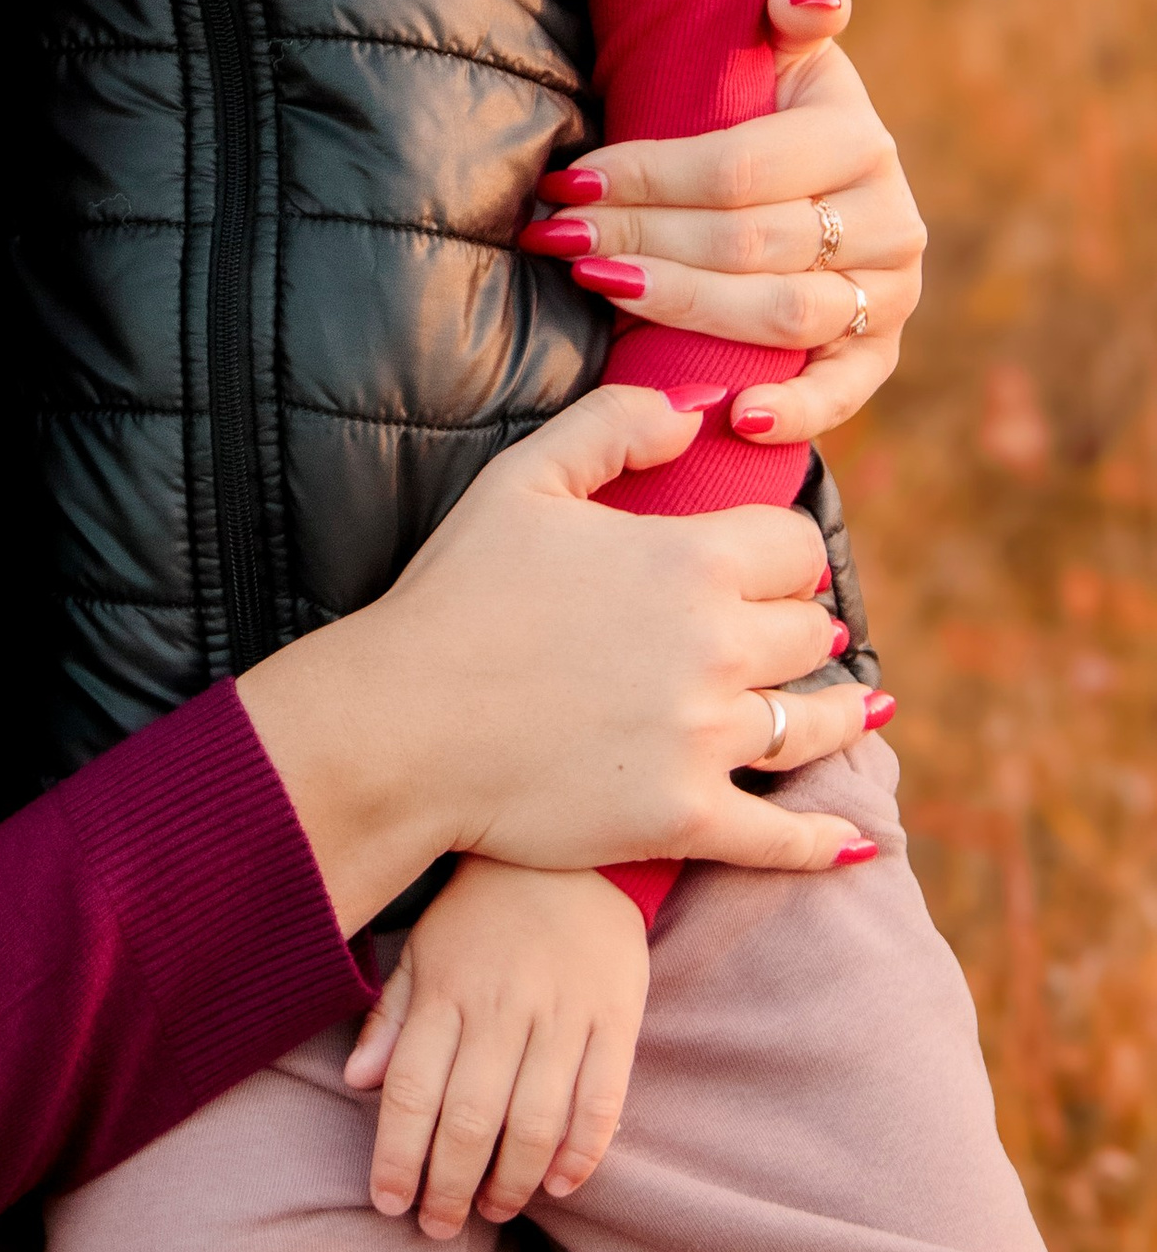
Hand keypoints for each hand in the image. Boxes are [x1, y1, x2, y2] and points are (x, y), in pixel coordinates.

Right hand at [236, 381, 875, 935]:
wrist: (399, 726)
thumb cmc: (454, 595)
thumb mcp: (521, 480)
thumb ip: (615, 425)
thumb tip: (701, 407)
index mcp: (691, 561)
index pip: (795, 546)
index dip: (778, 550)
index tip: (759, 563)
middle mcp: (718, 649)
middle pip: (809, 631)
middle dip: (795, 625)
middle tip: (777, 631)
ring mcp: (705, 740)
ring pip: (812, 723)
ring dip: (834, 712)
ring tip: (852, 708)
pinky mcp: (684, 819)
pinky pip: (780, 836)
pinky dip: (822, 843)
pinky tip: (852, 843)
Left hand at [343, 859, 648, 1236]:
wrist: (572, 854)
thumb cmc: (482, 912)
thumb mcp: (425, 949)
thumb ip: (392, 1017)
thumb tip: (355, 1083)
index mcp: (447, 990)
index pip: (409, 1090)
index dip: (395, 1156)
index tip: (387, 1203)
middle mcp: (503, 1007)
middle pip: (469, 1120)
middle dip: (449, 1187)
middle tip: (438, 1227)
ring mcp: (565, 1014)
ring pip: (535, 1123)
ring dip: (511, 1182)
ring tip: (492, 1211)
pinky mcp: (618, 1018)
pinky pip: (602, 1101)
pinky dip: (583, 1154)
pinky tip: (561, 1186)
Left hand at [537, 0, 924, 449]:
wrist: (814, 178)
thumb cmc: (769, 111)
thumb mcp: (779, 51)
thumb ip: (791, 9)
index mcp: (860, 139)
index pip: (737, 169)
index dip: (647, 177)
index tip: (568, 181)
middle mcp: (890, 220)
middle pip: (746, 243)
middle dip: (639, 238)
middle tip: (558, 238)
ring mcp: (889, 293)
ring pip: (780, 316)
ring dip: (682, 309)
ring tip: (599, 289)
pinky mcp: (879, 353)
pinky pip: (844, 392)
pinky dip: (798, 412)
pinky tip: (738, 417)